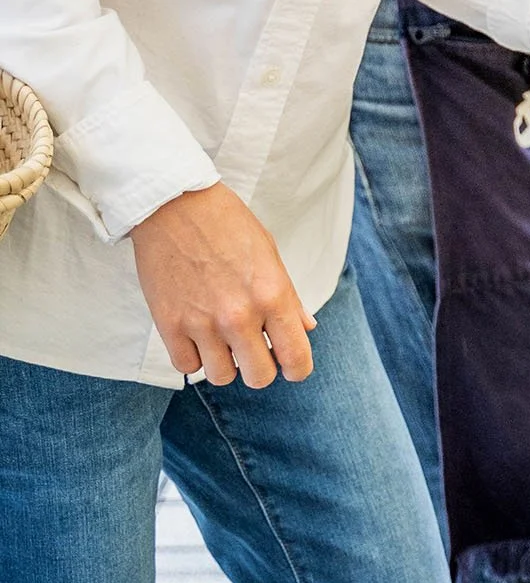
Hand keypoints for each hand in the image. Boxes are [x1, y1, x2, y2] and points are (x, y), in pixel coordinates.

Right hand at [131, 184, 315, 386]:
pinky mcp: (169, 325)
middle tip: (252, 348)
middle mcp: (240, 316)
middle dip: (259, 367)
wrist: (174, 204)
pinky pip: (186, 367)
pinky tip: (196, 334)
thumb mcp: (269, 254)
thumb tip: (306, 328)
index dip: (296, 368)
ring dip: (224, 363)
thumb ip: (289, 298)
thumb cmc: (227, 224)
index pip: (295, 359)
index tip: (289, 364)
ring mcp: (203, 324)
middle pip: (258, 378)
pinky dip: (192, 356)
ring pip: (221, 377)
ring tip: (221, 338)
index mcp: (273, 296)